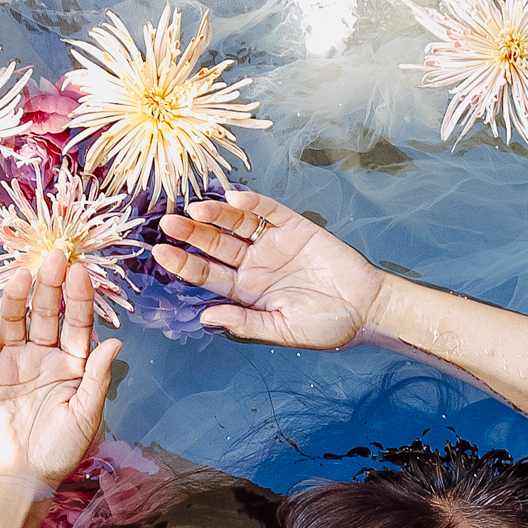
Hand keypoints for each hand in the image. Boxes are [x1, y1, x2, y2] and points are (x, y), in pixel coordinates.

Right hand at [0, 251, 123, 487]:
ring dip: (19, 296)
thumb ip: (98, 377)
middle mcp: (44, 355)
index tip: (80, 271)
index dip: (79, 298)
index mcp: (73, 365)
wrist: (24, 475)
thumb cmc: (60, 449)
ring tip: (24, 275)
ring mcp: (15, 360)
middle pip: (47, 313)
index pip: (78, 323)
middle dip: (51, 286)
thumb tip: (117, 341)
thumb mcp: (87, 415)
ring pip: (16, 319)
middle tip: (54, 257)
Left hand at [154, 193, 386, 350]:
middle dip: (191, 235)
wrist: (366, 309)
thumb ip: (245, 323)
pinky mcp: (294, 226)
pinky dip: (253, 201)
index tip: (162, 254)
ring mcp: (273, 243)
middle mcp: (255, 265)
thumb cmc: (326, 327)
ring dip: (216, 214)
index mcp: (247, 293)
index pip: (207, 275)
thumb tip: (206, 316)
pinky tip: (235, 196)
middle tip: (168, 224)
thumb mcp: (282, 331)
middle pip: (215, 246)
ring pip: (236, 224)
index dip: (184, 264)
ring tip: (195, 208)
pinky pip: (268, 210)